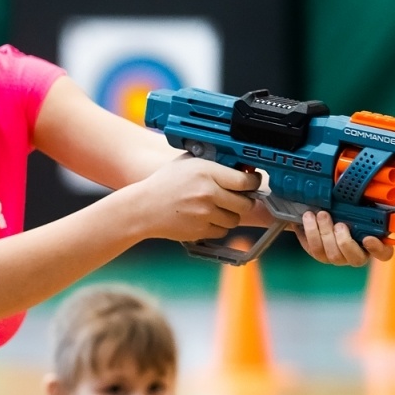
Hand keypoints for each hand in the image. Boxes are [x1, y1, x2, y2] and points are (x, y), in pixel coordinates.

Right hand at [128, 159, 258, 243]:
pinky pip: (221, 231)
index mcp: (207, 173)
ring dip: (229, 215)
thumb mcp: (186, 163)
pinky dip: (216, 227)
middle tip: (236, 198)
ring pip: (234, 220)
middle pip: (245, 203)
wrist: (142, 208)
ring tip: (215, 209)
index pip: (245, 181)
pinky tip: (204, 219)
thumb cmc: (163, 184)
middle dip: (244, 201)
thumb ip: (212, 164)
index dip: (253, 182)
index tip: (251, 183)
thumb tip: (238, 166)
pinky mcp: (199, 231)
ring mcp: (204, 214)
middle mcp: (208, 193)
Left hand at [294, 210, 393, 266]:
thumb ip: (370, 205)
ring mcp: (338, 257)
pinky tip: (309, 218)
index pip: (384, 253)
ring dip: (325, 233)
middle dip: (345, 241)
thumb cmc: (349, 210)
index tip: (368, 238)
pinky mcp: (321, 255)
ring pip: (332, 254)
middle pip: (355, 258)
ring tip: (321, 214)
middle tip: (339, 224)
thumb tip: (369, 194)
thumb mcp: (362, 205)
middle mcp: (357, 254)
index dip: (377, 249)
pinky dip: (311, 232)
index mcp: (375, 243)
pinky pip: (315, 249)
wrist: (324, 212)